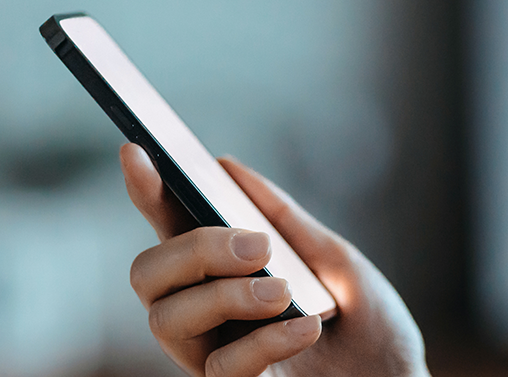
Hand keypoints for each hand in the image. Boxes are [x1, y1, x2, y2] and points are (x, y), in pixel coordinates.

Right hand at [120, 143, 429, 376]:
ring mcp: (215, 356)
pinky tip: (306, 329)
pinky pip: (220, 366)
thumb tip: (226, 166)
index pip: (170, 229)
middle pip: (147, 274)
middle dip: (193, 248)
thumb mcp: (335, 261)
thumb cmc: (370, 330)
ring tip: (283, 292)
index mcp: (224, 275)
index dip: (146, 192)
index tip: (137, 152)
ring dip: (225, 294)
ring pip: (166, 319)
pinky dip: (263, 339)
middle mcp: (207, 315)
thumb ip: (283, 219)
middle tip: (258, 247)